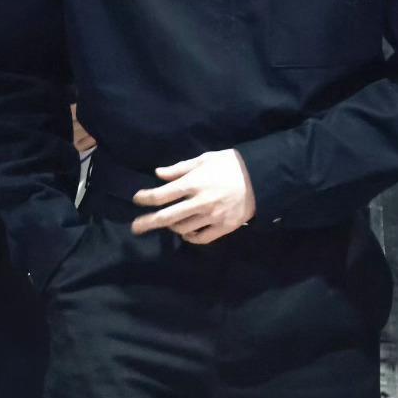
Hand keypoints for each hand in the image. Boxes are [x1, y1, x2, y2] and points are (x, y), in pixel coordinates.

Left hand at [132, 149, 255, 243]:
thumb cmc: (231, 164)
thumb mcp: (205, 159)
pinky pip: (201, 238)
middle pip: (166, 217)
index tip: (137, 199)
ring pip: (182, 229)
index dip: (145, 198)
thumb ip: (180, 168)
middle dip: (147, 223)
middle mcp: (199, 202)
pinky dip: (190, 237)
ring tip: (169, 223)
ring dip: (171, 227)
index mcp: (193, 183)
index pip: (161, 195)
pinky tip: (186, 233)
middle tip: (135, 228)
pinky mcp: (223, 227)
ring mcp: (211, 217)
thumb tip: (158, 174)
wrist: (261, 178)